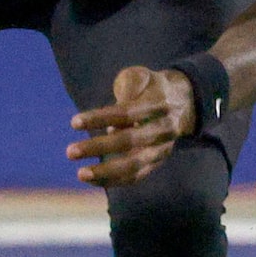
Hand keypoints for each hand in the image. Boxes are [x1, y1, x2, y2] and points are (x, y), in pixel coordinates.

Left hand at [66, 66, 196, 188]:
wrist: (185, 102)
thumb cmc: (151, 87)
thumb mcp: (141, 76)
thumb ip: (126, 88)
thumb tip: (110, 118)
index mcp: (158, 104)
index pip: (126, 113)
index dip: (100, 118)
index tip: (74, 123)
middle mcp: (163, 129)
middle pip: (130, 141)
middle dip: (99, 147)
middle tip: (70, 152)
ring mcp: (162, 148)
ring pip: (135, 164)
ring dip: (106, 172)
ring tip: (80, 174)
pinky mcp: (157, 162)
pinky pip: (136, 176)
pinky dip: (114, 180)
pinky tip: (91, 179)